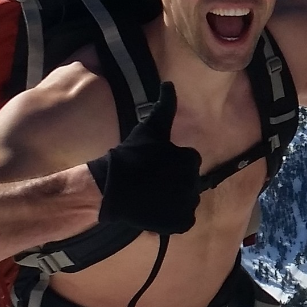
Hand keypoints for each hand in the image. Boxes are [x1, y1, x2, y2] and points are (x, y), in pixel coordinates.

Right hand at [87, 82, 201, 233]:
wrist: (113, 187)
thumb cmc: (131, 155)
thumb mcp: (150, 128)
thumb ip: (165, 105)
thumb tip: (169, 82)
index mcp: (189, 159)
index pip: (188, 159)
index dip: (171, 161)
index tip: (155, 163)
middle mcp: (194, 183)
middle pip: (188, 180)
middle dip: (174, 179)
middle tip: (152, 178)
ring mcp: (187, 205)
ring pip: (186, 199)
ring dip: (174, 197)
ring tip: (152, 193)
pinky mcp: (180, 224)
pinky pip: (183, 219)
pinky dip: (172, 215)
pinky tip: (155, 208)